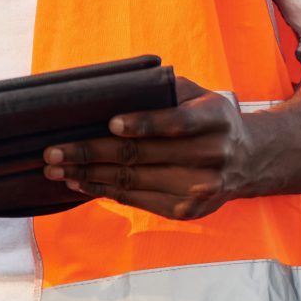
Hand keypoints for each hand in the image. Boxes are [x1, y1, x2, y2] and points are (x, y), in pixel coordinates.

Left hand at [43, 77, 264, 220]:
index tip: (110, 122)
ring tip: (56, 168)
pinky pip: (137, 200)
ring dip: (88, 175)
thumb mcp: (199, 95)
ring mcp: (200, 188)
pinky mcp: (187, 210)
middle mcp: (212, 155)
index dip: (143, 122)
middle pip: (142, 155)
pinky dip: (104, 191)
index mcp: (216, 119)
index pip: (178, 122)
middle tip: (53, 151)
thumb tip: (109, 92)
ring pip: (132, 181)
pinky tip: (80, 183)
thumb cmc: (208, 119)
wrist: (246, 161)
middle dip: (91, 152)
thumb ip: (163, 91)